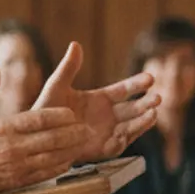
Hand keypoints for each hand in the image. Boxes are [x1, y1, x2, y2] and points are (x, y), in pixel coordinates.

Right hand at [0, 63, 104, 193]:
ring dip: (70, 151)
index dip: (59, 116)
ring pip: (51, 158)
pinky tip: (68, 160)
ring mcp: (16, 166)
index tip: (73, 113)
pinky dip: (59, 167)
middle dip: (72, 134)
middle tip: (87, 129)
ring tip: (83, 143)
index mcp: (4, 127)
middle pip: (51, 139)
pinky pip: (44, 174)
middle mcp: (13, 147)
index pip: (39, 119)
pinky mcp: (17, 181)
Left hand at [33, 42, 160, 158]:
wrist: (36, 135)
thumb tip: (75, 44)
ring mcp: (106, 133)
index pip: (124, 90)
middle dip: (146, 103)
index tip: (150, 78)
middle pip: (132, 109)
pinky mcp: (100, 149)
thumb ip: (68, 68)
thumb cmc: (46, 109)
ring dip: (142, 122)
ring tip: (153, 114)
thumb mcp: (57, 86)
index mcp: (100, 99)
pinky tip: (127, 134)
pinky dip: (123, 141)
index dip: (137, 84)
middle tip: (157, 98)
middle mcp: (108, 115)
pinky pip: (116, 146)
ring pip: (130, 126)